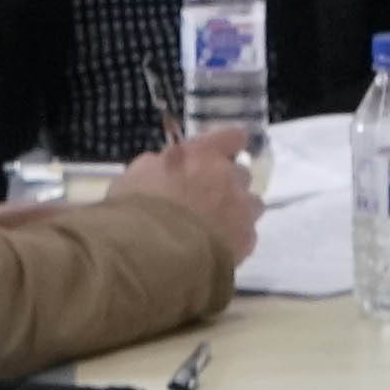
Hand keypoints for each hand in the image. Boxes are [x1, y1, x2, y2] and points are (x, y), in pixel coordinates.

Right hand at [123, 126, 264, 259]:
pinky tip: (215, 250)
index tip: (223, 153)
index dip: (230, 144)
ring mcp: (242, 207)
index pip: (232, 137)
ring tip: (215, 229)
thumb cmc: (138, 208)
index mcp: (202, 154)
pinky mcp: (247, 238)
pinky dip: (235, 240)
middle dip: (227, 184)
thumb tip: (169, 165)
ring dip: (237, 211)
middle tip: (205, 201)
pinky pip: (247, 234)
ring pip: (251, 204)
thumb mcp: (138, 174)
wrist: (154, 252)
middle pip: (240, 173)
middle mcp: (228, 175)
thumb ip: (162, 165)